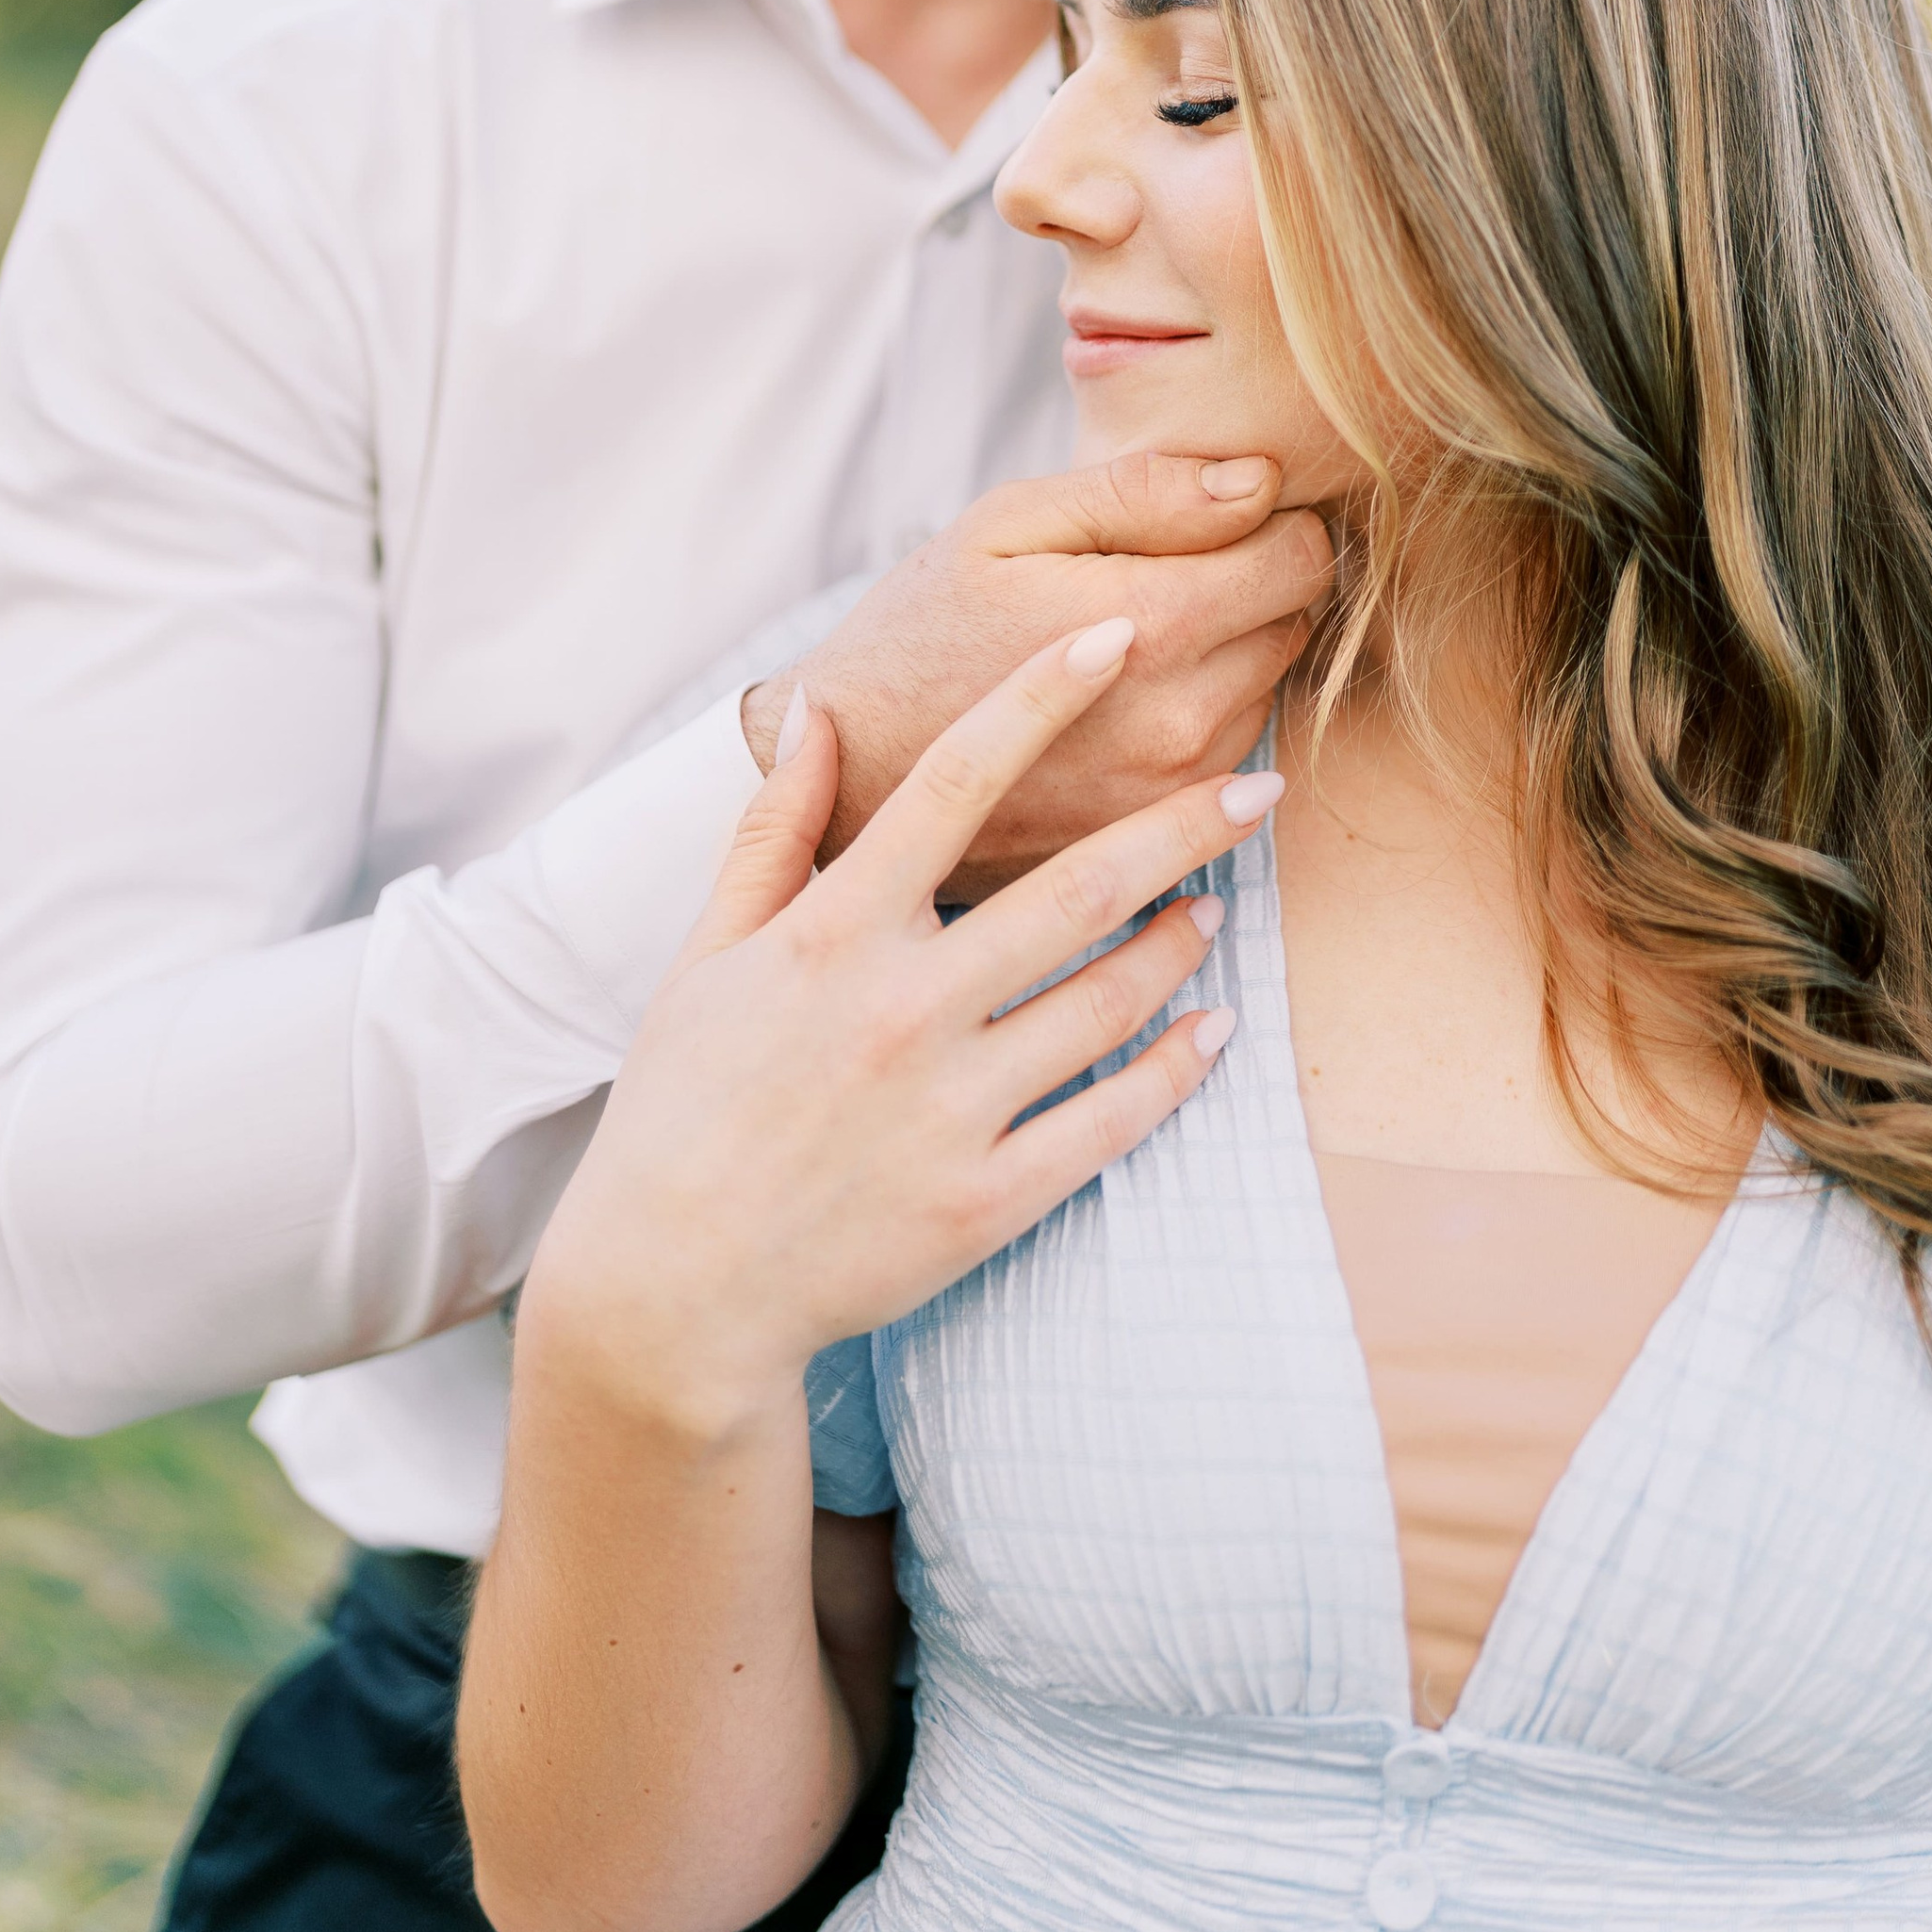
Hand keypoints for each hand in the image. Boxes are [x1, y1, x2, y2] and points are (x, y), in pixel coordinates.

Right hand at [523, 616, 1279, 1437]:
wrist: (672, 1292)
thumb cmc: (684, 1106)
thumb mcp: (709, 954)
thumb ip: (775, 828)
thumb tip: (815, 704)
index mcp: (832, 933)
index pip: (953, 783)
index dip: (1039, 699)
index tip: (1114, 639)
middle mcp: (901, 1008)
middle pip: (1076, 888)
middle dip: (1181, 827)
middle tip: (1259, 784)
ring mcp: (951, 1108)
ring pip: (1108, 1000)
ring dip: (1182, 942)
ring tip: (1217, 905)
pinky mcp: (986, 1200)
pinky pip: (1112, 1119)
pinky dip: (1177, 1066)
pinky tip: (1216, 1027)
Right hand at [743, 451, 1330, 894]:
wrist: (855, 775)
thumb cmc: (923, 628)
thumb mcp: (1007, 526)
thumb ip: (1143, 493)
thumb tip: (1259, 482)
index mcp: (1154, 626)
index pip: (1301, 557)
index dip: (1267, 521)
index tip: (1206, 517)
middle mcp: (1184, 718)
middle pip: (1295, 619)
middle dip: (1249, 582)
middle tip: (1156, 570)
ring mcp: (1178, 785)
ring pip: (1270, 681)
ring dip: (1229, 649)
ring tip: (1129, 636)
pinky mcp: (1165, 827)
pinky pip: (1236, 744)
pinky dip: (1204, 708)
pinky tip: (1124, 695)